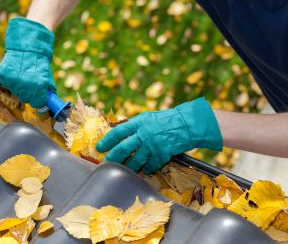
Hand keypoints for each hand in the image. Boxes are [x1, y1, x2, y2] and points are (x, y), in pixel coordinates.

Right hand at [0, 18, 55, 107]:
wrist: (26, 43)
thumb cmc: (39, 59)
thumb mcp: (47, 74)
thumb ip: (47, 89)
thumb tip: (49, 101)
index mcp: (38, 84)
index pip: (37, 102)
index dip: (39, 100)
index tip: (40, 98)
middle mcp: (25, 84)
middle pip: (26, 99)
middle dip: (30, 95)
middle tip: (32, 86)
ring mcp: (12, 80)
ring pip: (17, 92)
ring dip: (21, 88)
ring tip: (24, 76)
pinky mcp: (3, 75)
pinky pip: (8, 84)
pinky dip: (12, 81)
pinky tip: (16, 73)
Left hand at [96, 98, 222, 173]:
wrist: (187, 124)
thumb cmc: (166, 120)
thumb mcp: (148, 118)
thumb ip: (135, 126)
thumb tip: (120, 134)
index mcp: (139, 122)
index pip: (118, 132)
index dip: (107, 140)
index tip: (100, 147)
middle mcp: (144, 133)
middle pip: (124, 148)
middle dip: (113, 157)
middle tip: (107, 163)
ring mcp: (153, 144)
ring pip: (136, 160)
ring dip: (128, 167)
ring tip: (123, 170)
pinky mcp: (162, 153)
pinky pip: (150, 165)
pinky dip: (147, 168)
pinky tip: (145, 170)